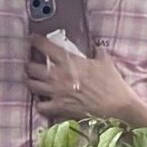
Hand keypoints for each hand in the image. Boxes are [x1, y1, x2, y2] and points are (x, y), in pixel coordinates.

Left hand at [24, 43, 146, 127]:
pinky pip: (40, 106)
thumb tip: (94, 45)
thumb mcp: (105, 61)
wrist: (117, 105)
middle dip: (29, 66)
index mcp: (69, 61)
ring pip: (31, 85)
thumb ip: (96, 51)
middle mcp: (58, 75)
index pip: (45, 46)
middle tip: (32, 66)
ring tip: (34, 82)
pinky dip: (40, 104)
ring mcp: (56, 92)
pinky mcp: (59, 107)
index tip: (32, 39)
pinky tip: (44, 102)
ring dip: (31, 83)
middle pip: (31, 68)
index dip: (35, 41)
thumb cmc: (112, 82)